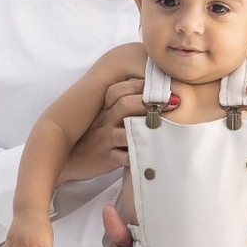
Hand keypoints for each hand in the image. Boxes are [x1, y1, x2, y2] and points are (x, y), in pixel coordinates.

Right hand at [60, 77, 180, 181]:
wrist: (70, 162)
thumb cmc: (93, 139)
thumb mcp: (103, 120)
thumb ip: (121, 108)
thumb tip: (150, 97)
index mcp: (104, 108)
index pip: (119, 90)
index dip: (141, 85)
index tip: (163, 84)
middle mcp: (103, 120)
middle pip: (125, 104)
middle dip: (150, 102)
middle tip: (175, 102)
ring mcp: (105, 139)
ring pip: (126, 130)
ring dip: (148, 127)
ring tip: (169, 126)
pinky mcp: (107, 157)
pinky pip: (125, 156)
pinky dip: (141, 156)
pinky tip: (157, 154)